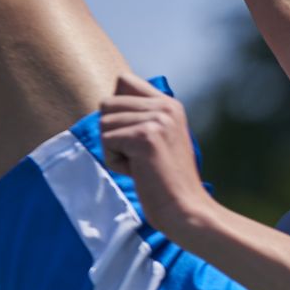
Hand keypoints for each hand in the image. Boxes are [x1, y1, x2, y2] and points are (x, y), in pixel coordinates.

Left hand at [99, 74, 219, 238]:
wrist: (186, 209)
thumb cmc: (168, 181)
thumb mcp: (159, 139)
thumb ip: (140, 116)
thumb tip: (105, 101)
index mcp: (170, 104)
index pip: (124, 81)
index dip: (117, 108)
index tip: (134, 136)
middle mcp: (165, 106)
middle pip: (107, 104)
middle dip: (113, 134)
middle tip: (140, 157)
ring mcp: (157, 120)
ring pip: (104, 123)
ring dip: (114, 150)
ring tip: (141, 165)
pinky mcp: (145, 136)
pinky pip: (106, 141)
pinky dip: (116, 162)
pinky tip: (140, 172)